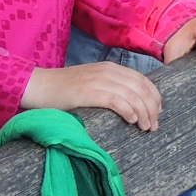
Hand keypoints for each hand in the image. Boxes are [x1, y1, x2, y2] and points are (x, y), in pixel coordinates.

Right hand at [22, 62, 161, 131]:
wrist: (38, 86)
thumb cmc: (63, 90)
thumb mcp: (91, 83)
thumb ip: (109, 88)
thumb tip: (130, 104)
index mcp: (110, 68)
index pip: (142, 79)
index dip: (154, 96)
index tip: (157, 111)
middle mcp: (107, 71)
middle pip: (140, 88)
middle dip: (152, 107)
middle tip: (154, 125)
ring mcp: (97, 81)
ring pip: (132, 95)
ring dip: (143, 112)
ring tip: (146, 127)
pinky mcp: (88, 92)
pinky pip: (116, 100)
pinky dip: (128, 110)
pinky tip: (132, 120)